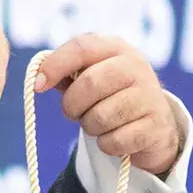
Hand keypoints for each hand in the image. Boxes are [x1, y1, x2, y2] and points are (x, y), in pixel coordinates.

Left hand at [35, 34, 185, 175]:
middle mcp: (136, 67)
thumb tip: (39, 79)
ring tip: (98, 123)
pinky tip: (115, 137)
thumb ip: (66, 73)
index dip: (55, 65)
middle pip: (89, 84)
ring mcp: (149, 96)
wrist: (155, 124)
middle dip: (72, 105)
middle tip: (73, 112)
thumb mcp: (93, 76)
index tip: (38, 85)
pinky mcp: (154, 126)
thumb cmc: (112, 96)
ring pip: (100, 117)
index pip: (81, 47)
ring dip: (90, 127)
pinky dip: (106, 145)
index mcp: (116, 48)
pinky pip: (114, 141)